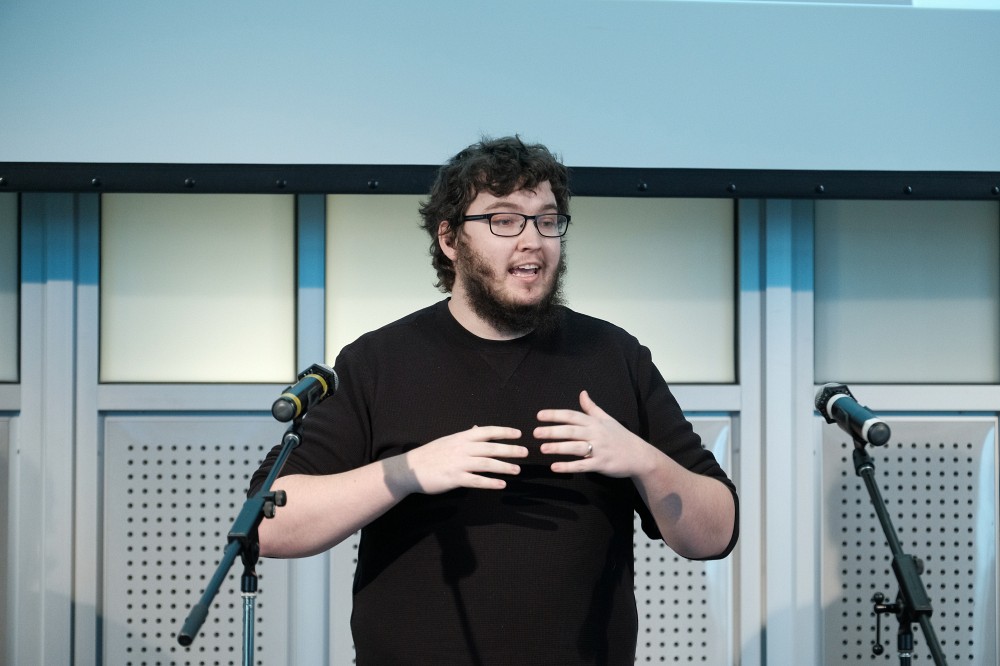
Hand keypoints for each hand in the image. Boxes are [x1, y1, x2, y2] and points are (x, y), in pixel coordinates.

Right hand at [388, 425, 526, 494]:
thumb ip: (465, 436)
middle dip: (510, 449)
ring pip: (486, 464)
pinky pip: (476, 481)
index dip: (504, 432)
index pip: (486, 431)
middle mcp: (462, 448)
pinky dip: (490, 482)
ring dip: (504, 466)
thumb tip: (478, 428)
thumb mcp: (448, 440)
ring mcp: (458, 464)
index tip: (519, 433)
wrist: (410, 470)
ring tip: (517, 470)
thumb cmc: (430, 454)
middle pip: (491, 447)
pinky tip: (501, 484)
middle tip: (525, 452)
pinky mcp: (455, 479)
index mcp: (461, 437)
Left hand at [536, 390, 655, 476]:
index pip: (572, 415)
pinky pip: (583, 465)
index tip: (539, 416)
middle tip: (535, 432)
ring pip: (576, 447)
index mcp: (595, 422)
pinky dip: (569, 466)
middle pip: (571, 431)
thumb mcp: (607, 419)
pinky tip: (555, 467)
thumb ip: (592, 408)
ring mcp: (599, 449)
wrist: (640, 456)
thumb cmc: (621, 437)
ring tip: (542, 448)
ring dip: (558, 448)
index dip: (555, 415)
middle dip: (553, 431)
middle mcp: (596, 434)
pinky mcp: (601, 464)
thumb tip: (582, 393)